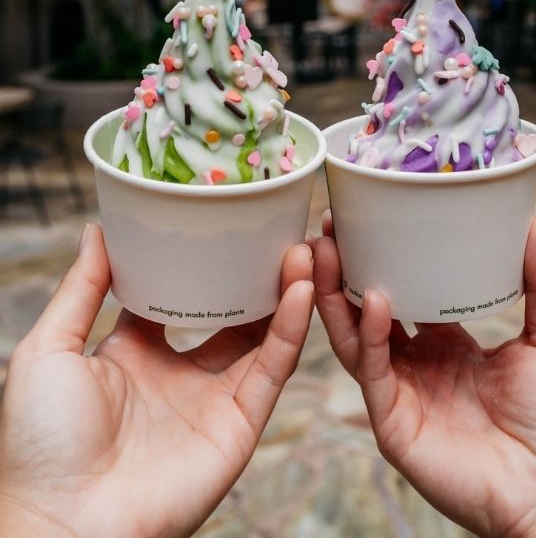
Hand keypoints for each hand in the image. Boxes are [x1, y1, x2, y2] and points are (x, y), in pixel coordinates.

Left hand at [0, 225, 313, 537]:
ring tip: (300, 249)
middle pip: (231, 312)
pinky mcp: (238, 426)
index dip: (202, 261)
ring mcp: (212, 400)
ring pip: (262, 336)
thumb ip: (81, 288)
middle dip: (255, 273)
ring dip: (285, 293)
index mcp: (134, 354)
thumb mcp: (50, 348)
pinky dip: (289, 330)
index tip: (222, 221)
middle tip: (276, 230)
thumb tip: (97, 229)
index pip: (179, 295)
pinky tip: (299, 291)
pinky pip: (271, 371)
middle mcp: (179, 374)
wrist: (63, 521)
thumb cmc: (40, 442)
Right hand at [315, 213, 535, 537]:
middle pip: (363, 308)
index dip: (381, 258)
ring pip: (354, 336)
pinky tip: (373, 299)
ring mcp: (398, 390)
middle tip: (329, 226)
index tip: (366, 218)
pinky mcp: (392, 419)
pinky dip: (369, 335)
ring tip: (327, 251)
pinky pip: (374, 370)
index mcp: (443, 342)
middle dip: (343, 269)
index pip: (401, 291)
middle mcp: (413, 362)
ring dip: (336, 294)